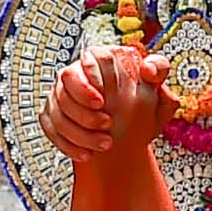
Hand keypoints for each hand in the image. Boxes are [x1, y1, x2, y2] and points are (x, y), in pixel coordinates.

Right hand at [46, 47, 169, 168]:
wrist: (127, 137)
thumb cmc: (141, 111)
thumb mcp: (158, 93)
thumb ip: (160, 75)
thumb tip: (148, 70)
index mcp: (103, 60)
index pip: (91, 56)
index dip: (92, 77)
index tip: (103, 102)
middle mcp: (78, 72)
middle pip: (66, 80)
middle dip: (83, 107)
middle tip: (107, 124)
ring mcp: (60, 93)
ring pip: (57, 108)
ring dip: (79, 131)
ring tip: (105, 144)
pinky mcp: (51, 114)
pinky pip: (50, 127)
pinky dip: (68, 144)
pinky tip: (87, 154)